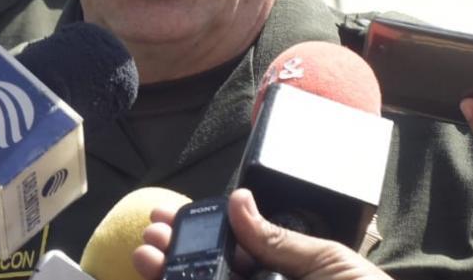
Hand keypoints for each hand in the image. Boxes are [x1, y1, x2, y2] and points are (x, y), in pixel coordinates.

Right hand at [133, 189, 390, 279]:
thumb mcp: (328, 262)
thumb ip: (279, 239)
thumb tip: (238, 200)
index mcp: (284, 274)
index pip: (234, 250)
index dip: (200, 233)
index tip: (169, 214)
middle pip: (210, 272)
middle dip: (176, 252)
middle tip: (151, 235)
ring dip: (170, 274)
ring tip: (145, 256)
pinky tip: (164, 279)